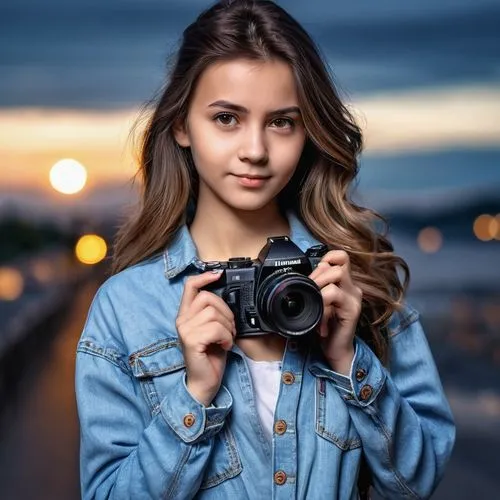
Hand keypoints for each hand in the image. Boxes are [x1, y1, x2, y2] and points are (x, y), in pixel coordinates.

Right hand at [175, 271, 235, 406]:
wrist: (205, 383)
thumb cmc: (211, 357)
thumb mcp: (213, 329)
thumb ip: (213, 313)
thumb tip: (224, 298)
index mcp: (186, 315)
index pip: (190, 286)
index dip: (204, 277)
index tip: (218, 274)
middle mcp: (182, 320)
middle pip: (208, 298)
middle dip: (226, 311)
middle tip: (229, 328)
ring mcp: (185, 330)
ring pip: (214, 313)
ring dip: (228, 327)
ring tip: (226, 338)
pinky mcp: (191, 341)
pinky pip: (216, 328)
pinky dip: (226, 337)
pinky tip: (224, 345)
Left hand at [309, 250, 362, 374]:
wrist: (334, 350)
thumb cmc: (324, 327)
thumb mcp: (317, 303)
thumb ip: (317, 287)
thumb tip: (306, 276)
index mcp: (344, 283)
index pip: (341, 257)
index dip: (326, 259)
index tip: (314, 275)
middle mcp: (352, 288)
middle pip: (338, 264)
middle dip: (318, 274)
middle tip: (310, 291)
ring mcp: (354, 298)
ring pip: (337, 274)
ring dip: (319, 286)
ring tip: (314, 302)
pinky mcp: (352, 309)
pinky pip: (334, 294)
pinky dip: (322, 304)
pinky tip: (320, 319)